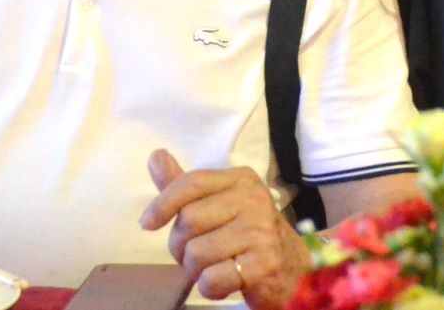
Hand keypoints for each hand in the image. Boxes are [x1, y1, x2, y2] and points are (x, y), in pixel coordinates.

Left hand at [139, 149, 309, 309]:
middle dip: (180, 246)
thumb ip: (186, 186)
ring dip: (195, 270)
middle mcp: (254, 200)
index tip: (147, 223)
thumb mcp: (220, 204)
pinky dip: (210, 287)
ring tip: (213, 268)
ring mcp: (261, 232)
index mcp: (242, 180)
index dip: (163, 203)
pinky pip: (212, 279)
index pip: (192, 183)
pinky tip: (225, 282)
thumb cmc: (249, 235)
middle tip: (196, 254)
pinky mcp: (263, 265)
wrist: (295, 269)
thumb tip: (155, 156)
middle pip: (188, 221)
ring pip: (196, 253)